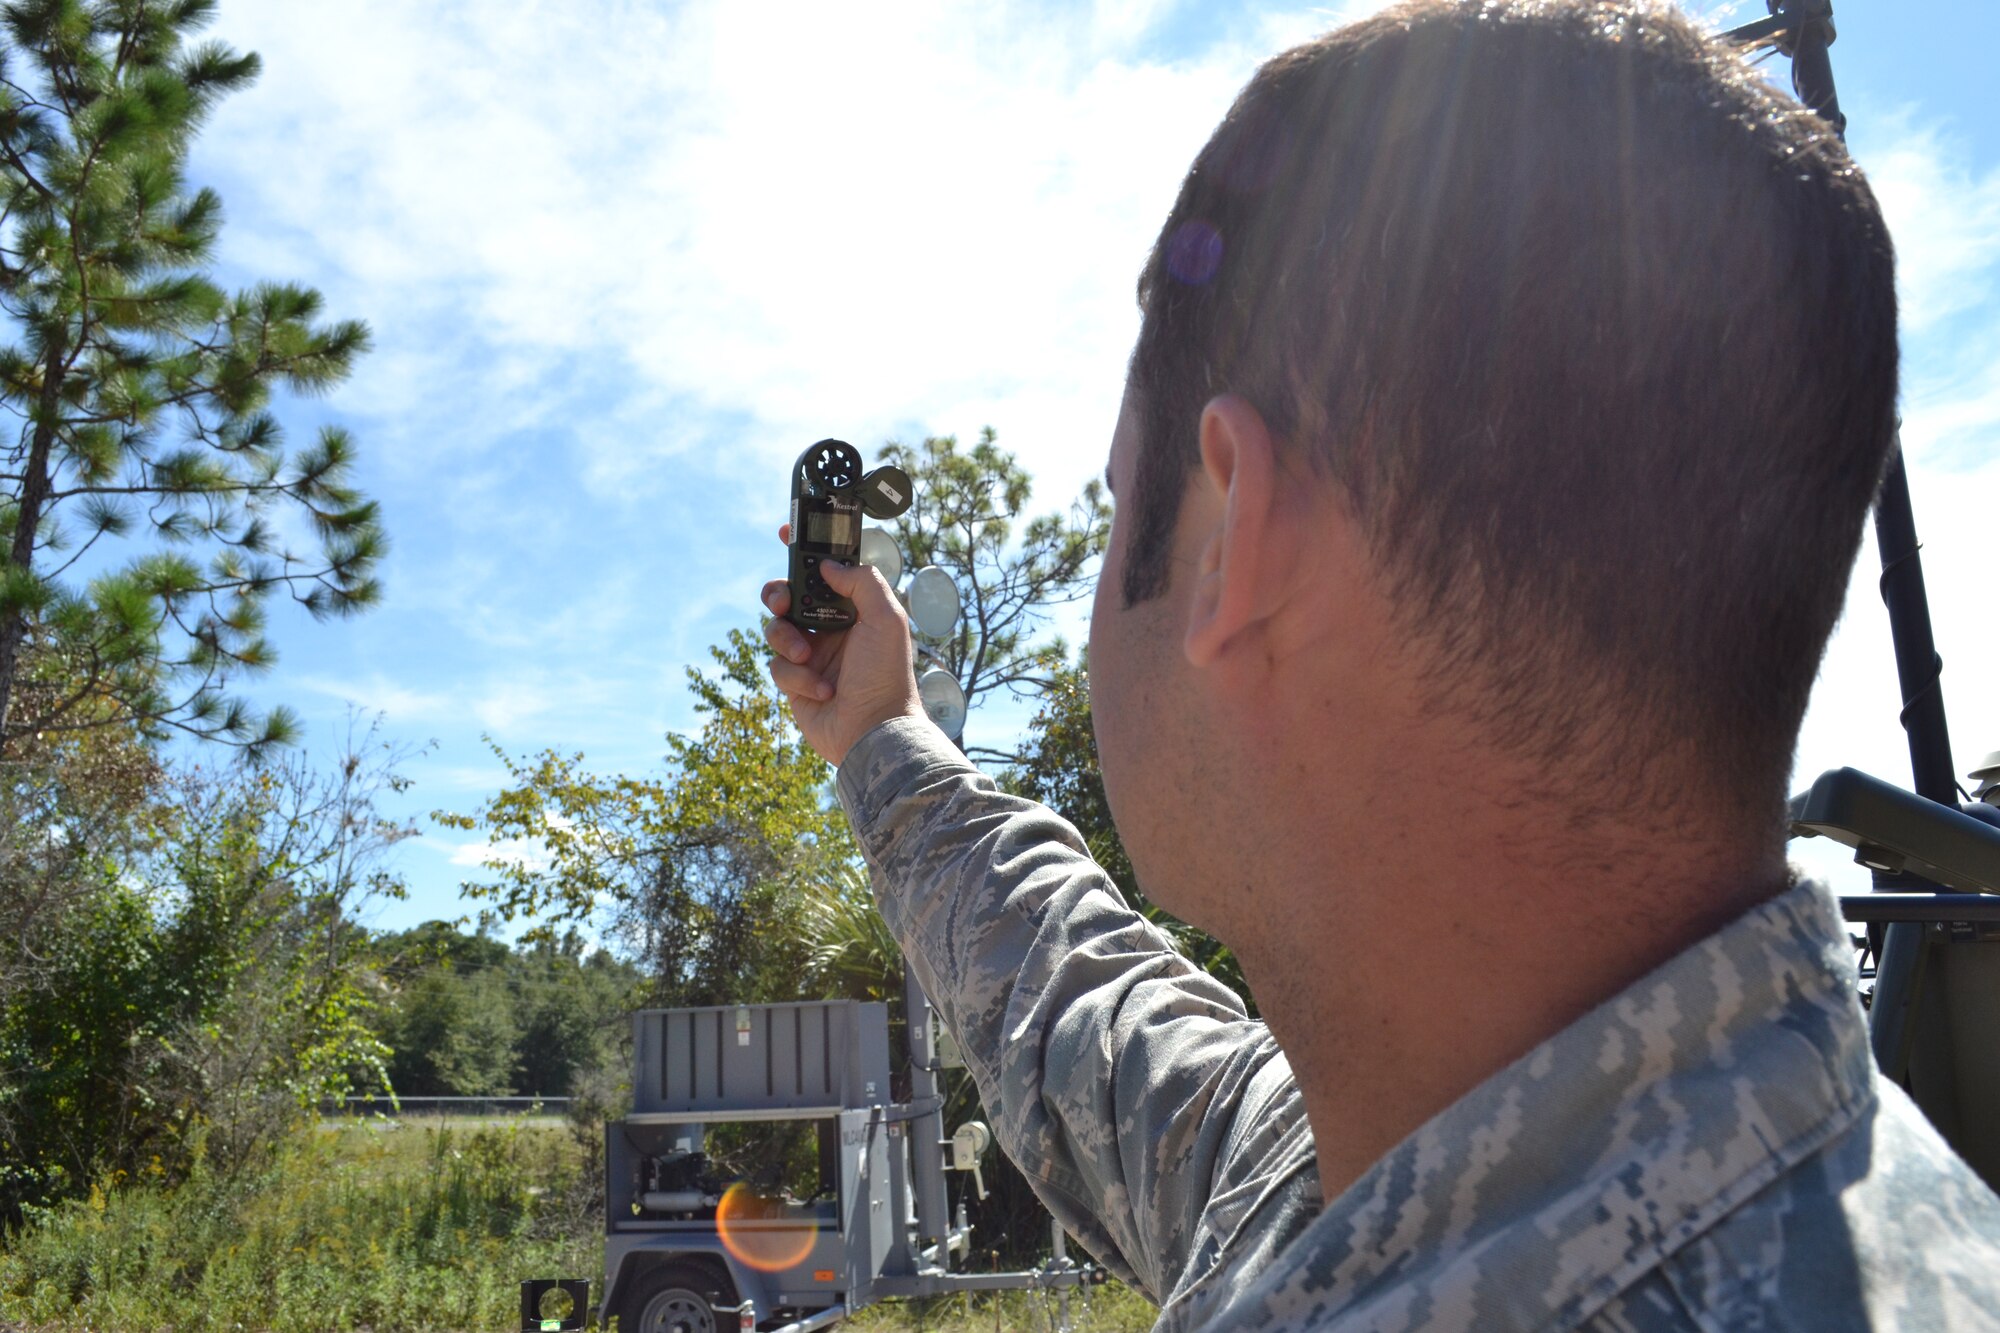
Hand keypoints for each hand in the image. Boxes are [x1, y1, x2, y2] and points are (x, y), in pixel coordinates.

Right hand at [762, 523, 925, 767]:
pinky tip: (823, 690)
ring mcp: (810, 654)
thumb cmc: (887, 676)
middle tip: (783, 602)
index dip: (805, 551)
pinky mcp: (795, 682)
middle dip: (778, 593)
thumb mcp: (887, 619)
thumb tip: (828, 565)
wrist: (874, 730)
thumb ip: (861, 582)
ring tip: (809, 656)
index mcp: (853, 609)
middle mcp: (829, 627)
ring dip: (788, 639)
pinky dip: (797, 676)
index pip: (825, 571)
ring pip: (775, 629)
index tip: (786, 532)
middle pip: (787, 595)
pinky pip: (777, 665)